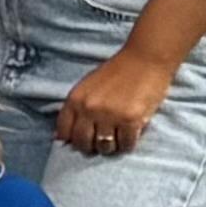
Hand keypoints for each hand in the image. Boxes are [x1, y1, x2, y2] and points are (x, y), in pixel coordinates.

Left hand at [53, 43, 175, 161]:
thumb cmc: (117, 72)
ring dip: (111, 147)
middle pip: (83, 143)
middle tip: (101, 141)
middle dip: (91, 147)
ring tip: (118, 136)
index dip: (72, 140)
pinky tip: (131, 134)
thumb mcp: (88, 87)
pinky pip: (125, 145)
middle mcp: (89, 109)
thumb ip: (76, 109)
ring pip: (104, 147)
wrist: (145, 58)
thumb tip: (60, 137)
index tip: (82, 140)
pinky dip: (128, 144)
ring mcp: (110, 115)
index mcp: (76, 99)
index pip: (64, 132)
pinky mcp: (131, 120)